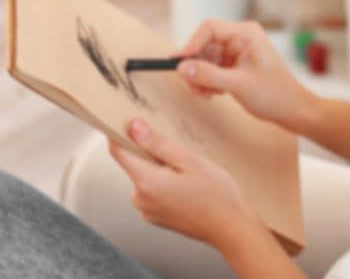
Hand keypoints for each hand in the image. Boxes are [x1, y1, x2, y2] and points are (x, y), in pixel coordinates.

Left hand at [109, 118, 265, 252]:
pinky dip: (166, 183)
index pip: (118, 151)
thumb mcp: (190, 161)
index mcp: (146, 182)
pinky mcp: (156, 217)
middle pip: (134, 164)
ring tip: (190, 173)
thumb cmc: (216, 194)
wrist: (230, 228)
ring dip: (161, 169)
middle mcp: (140, 199)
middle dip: (152, 153)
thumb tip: (133, 127)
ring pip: (146, 177)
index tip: (130, 121)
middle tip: (181, 152)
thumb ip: (158, 144)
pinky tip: (188, 186)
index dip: (120, 133)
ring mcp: (147, 210)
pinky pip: (153, 191)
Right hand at [176, 20, 307, 127]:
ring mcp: (237, 53)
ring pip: (205, 59)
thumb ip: (208, 75)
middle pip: (204, 45)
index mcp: (246, 34)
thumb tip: (180, 67)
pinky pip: (212, 69)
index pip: (209, 29)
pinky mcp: (235, 66)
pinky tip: (213, 94)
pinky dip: (208, 81)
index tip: (179, 64)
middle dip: (195, 66)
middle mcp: (240, 39)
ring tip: (205, 94)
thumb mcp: (237, 84)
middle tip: (192, 86)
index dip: (191, 45)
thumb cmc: (273, 93)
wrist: (291, 110)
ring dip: (200, 77)